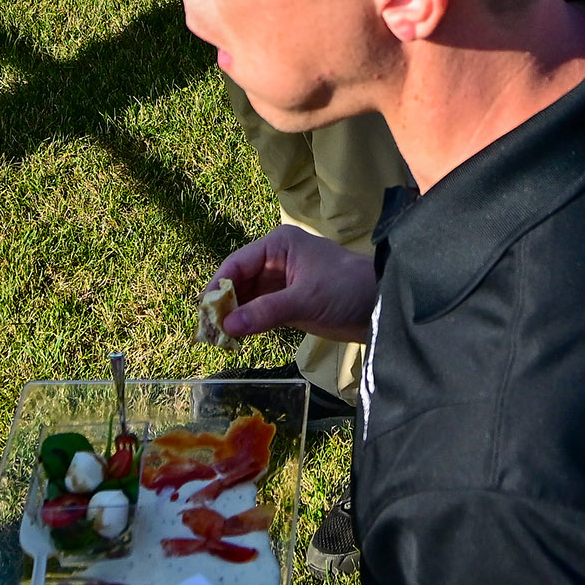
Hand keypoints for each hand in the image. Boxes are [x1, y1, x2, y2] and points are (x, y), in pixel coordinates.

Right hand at [210, 225, 379, 342]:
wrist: (381, 305)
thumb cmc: (347, 289)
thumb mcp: (305, 299)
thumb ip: (266, 312)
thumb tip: (228, 326)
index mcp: (278, 246)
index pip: (237, 263)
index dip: (218, 286)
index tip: (202, 310)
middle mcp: (276, 261)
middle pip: (239, 281)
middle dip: (223, 304)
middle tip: (205, 330)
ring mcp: (282, 283)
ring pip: (247, 298)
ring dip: (233, 316)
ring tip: (216, 338)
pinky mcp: (289, 304)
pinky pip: (259, 312)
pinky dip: (248, 324)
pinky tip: (236, 338)